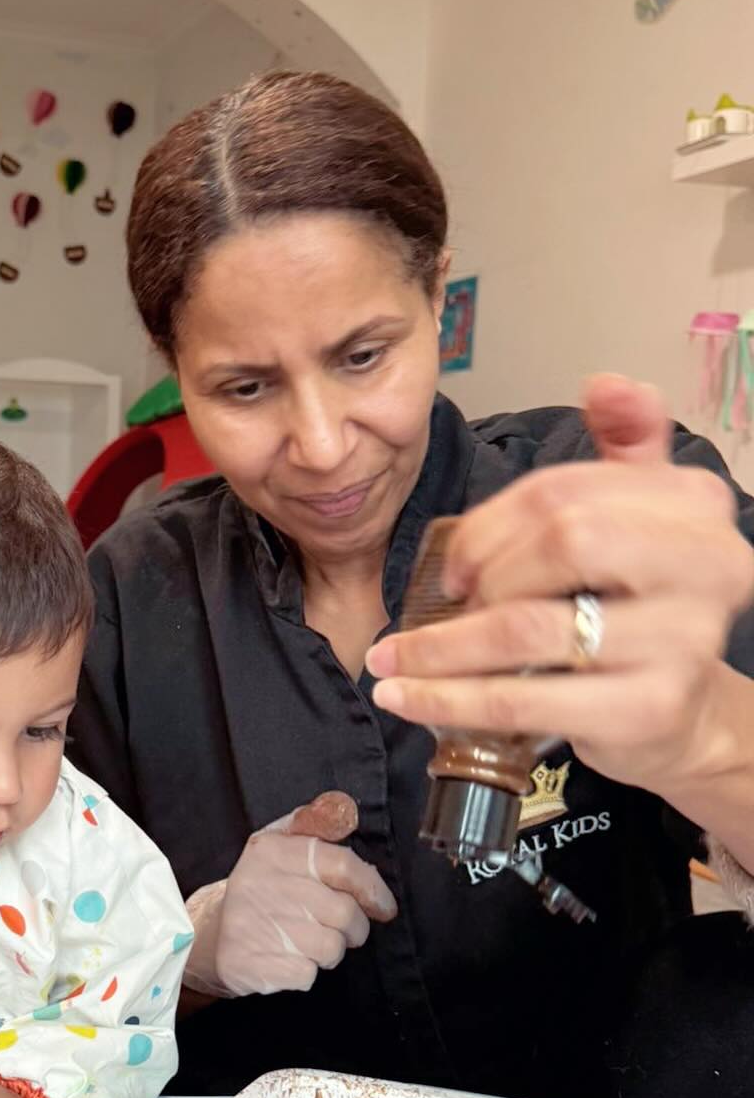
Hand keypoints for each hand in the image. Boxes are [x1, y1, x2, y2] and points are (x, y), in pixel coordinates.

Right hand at [184, 794, 396, 998]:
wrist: (210, 935)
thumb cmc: (262, 889)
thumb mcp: (279, 845)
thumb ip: (314, 824)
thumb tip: (346, 811)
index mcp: (274, 851)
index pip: (343, 865)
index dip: (373, 889)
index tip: (383, 906)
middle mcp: (263, 886)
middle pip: (345, 913)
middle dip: (354, 928)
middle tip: (340, 928)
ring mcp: (254, 927)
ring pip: (330, 949)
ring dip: (328, 951)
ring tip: (307, 941)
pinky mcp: (250, 964)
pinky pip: (307, 975)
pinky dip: (304, 972)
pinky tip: (286, 958)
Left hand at [366, 376, 753, 794]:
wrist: (679, 714)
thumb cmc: (638, 611)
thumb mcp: (637, 522)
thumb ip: (624, 450)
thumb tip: (607, 383)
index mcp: (696, 505)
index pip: (564, 491)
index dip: (489, 525)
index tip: (452, 563)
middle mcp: (707, 565)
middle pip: (560, 542)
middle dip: (482, 575)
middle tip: (445, 603)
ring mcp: (682, 641)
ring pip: (529, 628)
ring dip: (441, 647)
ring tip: (390, 660)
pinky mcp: (646, 709)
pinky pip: (522, 700)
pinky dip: (449, 700)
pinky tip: (404, 698)